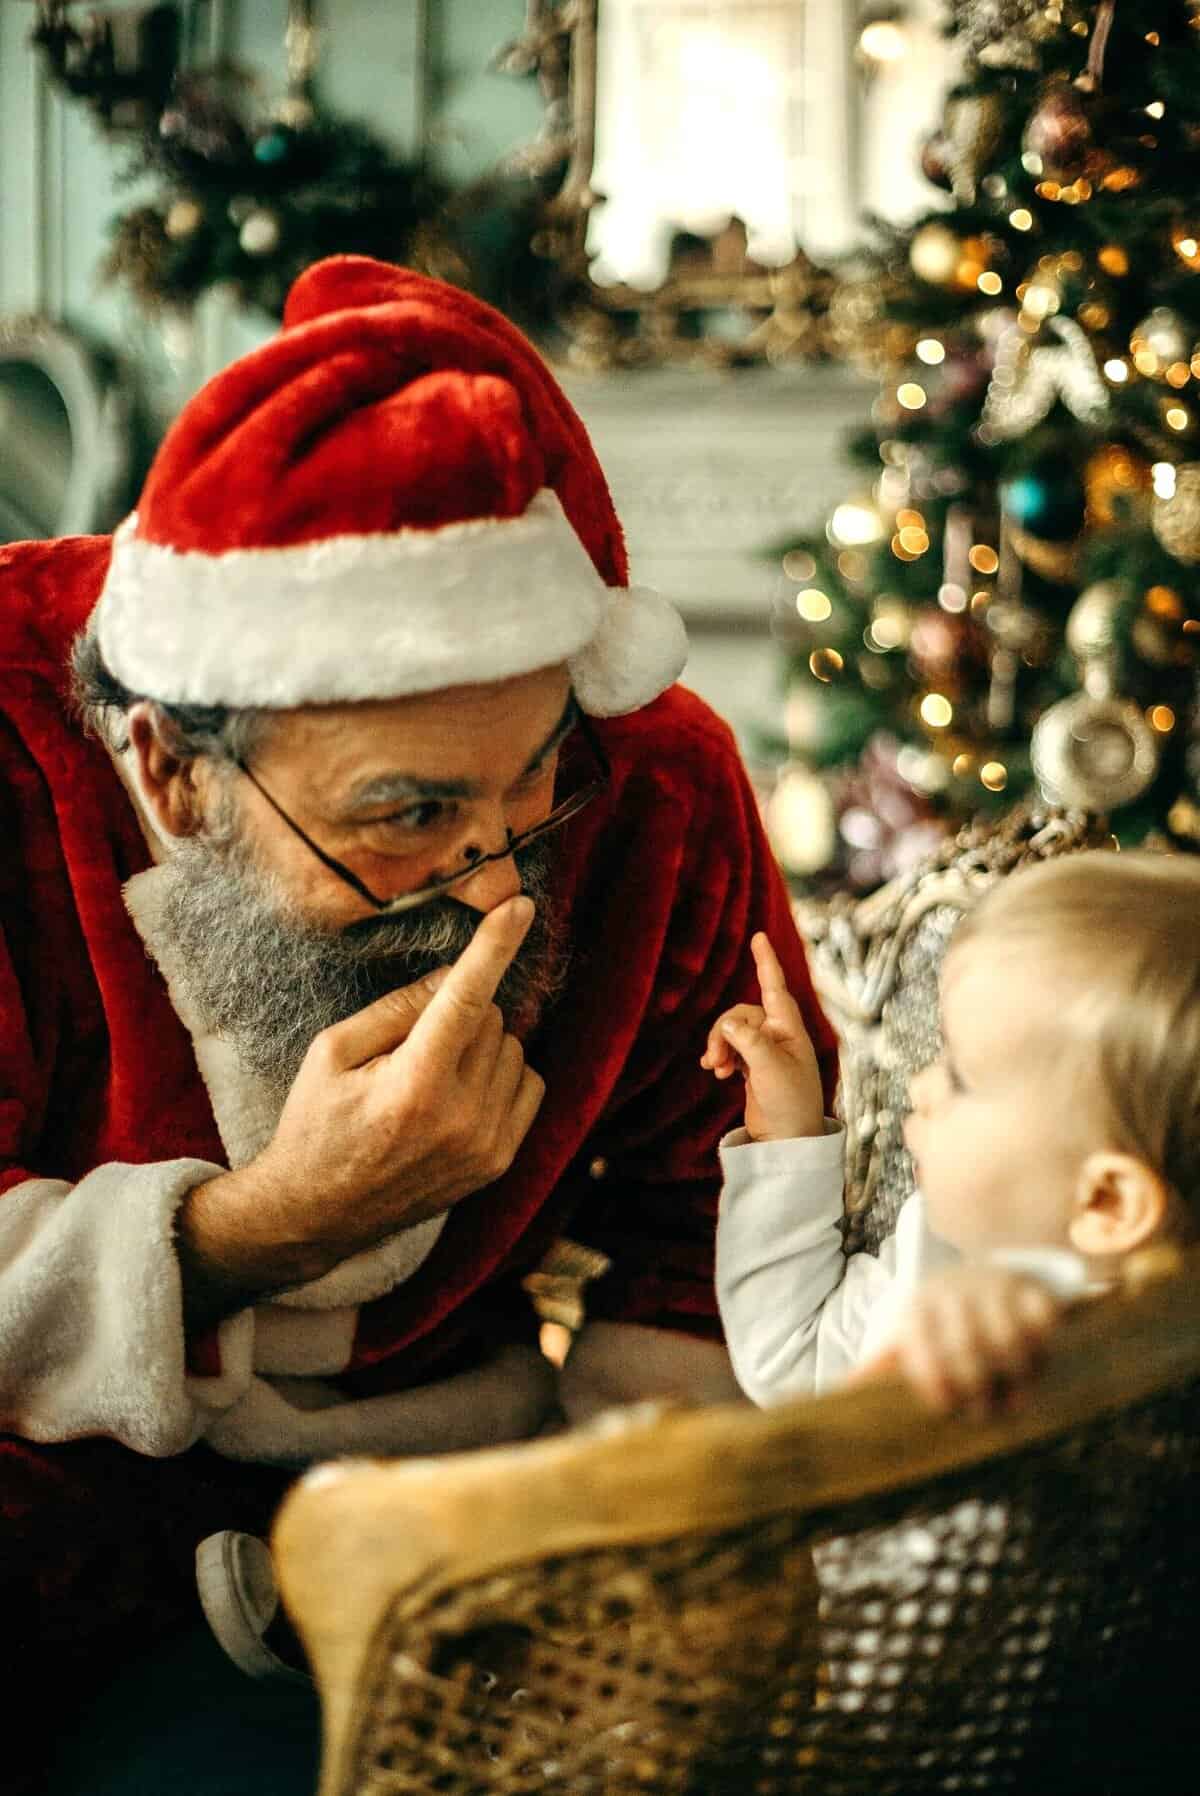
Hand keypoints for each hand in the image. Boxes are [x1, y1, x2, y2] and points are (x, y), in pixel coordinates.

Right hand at [180, 896, 545, 1315]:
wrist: (318, 1214)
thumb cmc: (316, 1124)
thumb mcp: (333, 1052)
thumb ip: (397, 1008)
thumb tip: (455, 974)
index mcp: (413, 1086)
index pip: (466, 998)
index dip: (494, 946)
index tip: (519, 906)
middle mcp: (460, 1118)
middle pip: (492, 1019)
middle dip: (458, 1013)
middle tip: (410, 1046)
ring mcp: (486, 1145)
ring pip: (513, 1048)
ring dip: (482, 1044)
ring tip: (430, 1076)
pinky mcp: (499, 1162)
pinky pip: (529, 1084)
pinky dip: (503, 1073)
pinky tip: (460, 1092)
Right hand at [700, 933, 823, 1139]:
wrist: (788, 1140)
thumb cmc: (789, 1103)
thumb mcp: (770, 1069)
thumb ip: (749, 1041)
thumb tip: (727, 1024)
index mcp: (790, 1029)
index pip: (774, 988)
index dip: (766, 961)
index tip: (759, 936)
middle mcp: (779, 1035)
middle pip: (741, 1014)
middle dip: (723, 1032)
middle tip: (715, 1060)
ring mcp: (765, 1051)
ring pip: (732, 1031)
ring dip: (720, 1046)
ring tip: (716, 1069)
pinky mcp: (754, 1067)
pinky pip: (731, 1048)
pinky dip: (721, 1056)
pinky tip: (716, 1072)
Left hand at [846, 1265, 1062, 1415]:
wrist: (978, 1277)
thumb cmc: (938, 1324)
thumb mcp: (907, 1338)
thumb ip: (881, 1366)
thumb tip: (841, 1393)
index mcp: (917, 1309)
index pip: (923, 1347)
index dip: (935, 1381)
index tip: (946, 1407)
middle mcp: (954, 1294)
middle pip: (969, 1349)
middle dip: (978, 1388)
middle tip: (984, 1412)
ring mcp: (994, 1288)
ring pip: (1010, 1339)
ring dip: (1016, 1376)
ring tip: (1014, 1399)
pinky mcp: (1030, 1289)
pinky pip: (1042, 1320)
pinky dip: (1044, 1346)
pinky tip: (1036, 1365)